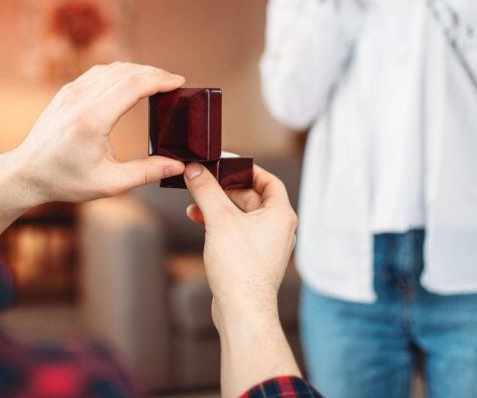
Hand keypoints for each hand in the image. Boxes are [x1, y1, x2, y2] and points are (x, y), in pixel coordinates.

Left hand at [9, 62, 186, 205]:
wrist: (27, 173)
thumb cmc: (65, 180)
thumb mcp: (109, 184)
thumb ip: (146, 173)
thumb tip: (177, 165)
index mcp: (92, 118)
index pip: (133, 85)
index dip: (160, 80)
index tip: (179, 82)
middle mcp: (80, 98)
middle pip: (126, 71)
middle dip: (155, 73)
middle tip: (175, 83)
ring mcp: (72, 91)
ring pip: (113, 68)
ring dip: (139, 70)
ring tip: (158, 82)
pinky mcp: (67, 91)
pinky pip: (100, 72)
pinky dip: (122, 72)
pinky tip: (133, 82)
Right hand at [183, 164, 296, 327]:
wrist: (243, 311)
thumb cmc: (240, 268)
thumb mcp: (219, 219)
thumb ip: (206, 190)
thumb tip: (195, 170)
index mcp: (281, 215)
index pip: (269, 181)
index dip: (249, 170)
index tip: (229, 165)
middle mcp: (279, 229)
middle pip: (253, 198)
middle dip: (227, 190)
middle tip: (206, 182)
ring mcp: (268, 246)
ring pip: (243, 217)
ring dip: (220, 208)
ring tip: (195, 205)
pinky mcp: (255, 261)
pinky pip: (239, 234)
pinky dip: (222, 226)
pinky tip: (201, 225)